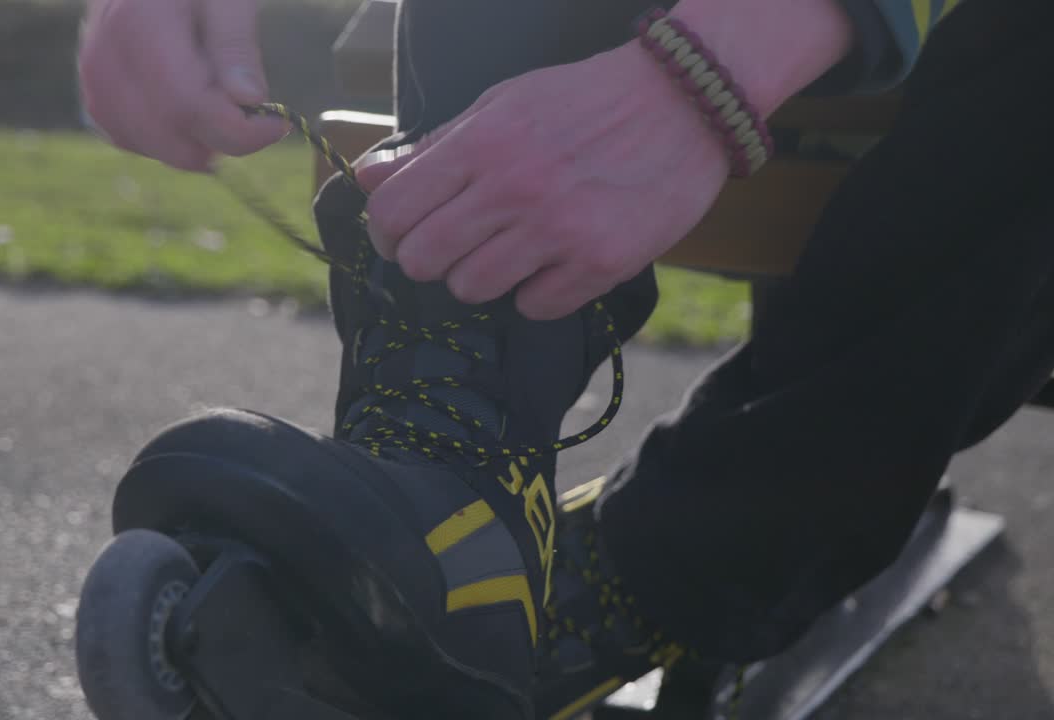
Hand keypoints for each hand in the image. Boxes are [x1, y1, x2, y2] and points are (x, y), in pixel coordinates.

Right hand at [77, 0, 287, 171]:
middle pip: (173, 138)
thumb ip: (235, 44)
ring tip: (218, 96)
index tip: (277, 123)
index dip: (240, 130)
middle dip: (223, 138)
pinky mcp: (97, 100)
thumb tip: (250, 99)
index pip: (189, 106)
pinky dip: (172, 139)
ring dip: (199, 140)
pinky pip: (139, 142)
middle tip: (251, 111)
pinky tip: (193, 110)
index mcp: (139, 27)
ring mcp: (95, 84)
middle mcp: (106, 62)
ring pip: (157, 149)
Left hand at [356, 42, 730, 321]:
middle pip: (424, 262)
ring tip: (510, 253)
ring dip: (483, 278)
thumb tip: (370, 180)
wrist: (683, 101)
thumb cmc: (584, 101)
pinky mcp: (602, 262)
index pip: (393, 212)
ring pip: (472, 289)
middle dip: (432, 261)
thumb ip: (436, 147)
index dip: (387, 235)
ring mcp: (559, 229)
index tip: (403, 237)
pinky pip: (536, 307)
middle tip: (457, 249)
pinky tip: (555, 263)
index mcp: (483, 144)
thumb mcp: (503, 104)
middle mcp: (514, 188)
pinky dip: (538, 293)